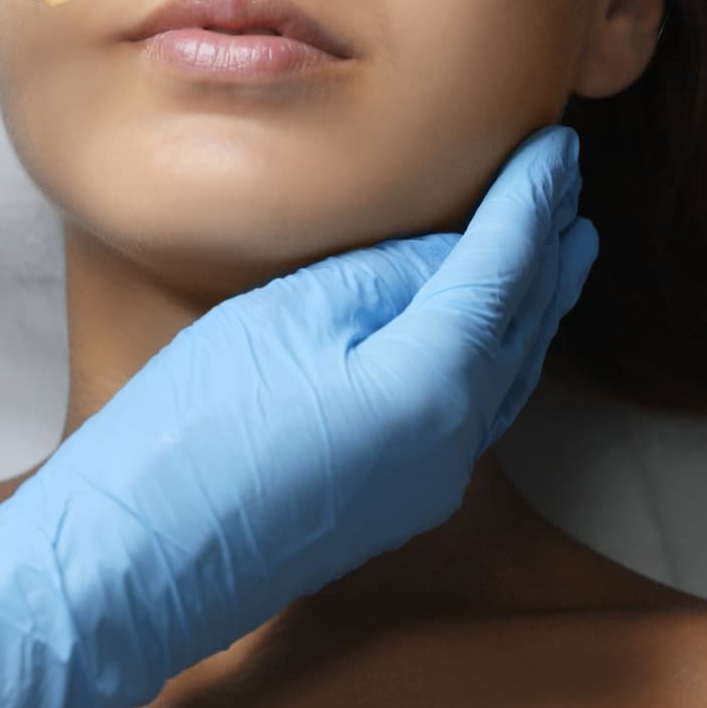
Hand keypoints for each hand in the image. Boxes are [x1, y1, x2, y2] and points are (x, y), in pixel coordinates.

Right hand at [0, 123, 596, 707]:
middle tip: (571, 190)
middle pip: (523, 327)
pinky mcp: (396, 502)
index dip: (533, 202)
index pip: (503, 270)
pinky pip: (476, 410)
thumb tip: (445, 256)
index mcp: (434, 385)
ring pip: (508, 375)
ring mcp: (429, 483)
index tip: (558, 147)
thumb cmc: (197, 426)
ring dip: (534, 307)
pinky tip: (486, 333)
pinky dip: (497, 353)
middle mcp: (454, 444)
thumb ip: (385, 277)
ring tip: (560, 254)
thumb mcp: (291, 315)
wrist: (135, 561)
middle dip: (551, 253)